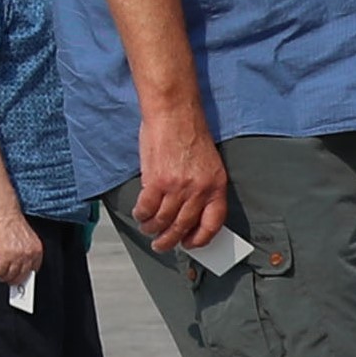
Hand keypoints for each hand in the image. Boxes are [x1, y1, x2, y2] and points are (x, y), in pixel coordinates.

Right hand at [0, 211, 43, 286]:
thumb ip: (28, 251)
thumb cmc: (14, 223)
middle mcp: (29, 254)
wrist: (5, 215)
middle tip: (12, 282)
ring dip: (6, 278)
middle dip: (16, 280)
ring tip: (3, 277)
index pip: (34, 269)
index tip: (23, 279)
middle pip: (23, 274)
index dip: (27, 275)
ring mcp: (17, 256)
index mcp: (37, 250)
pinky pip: (2, 270)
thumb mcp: (28, 238)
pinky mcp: (5, 256)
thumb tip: (23, 265)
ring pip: (12, 274)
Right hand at [134, 110, 227, 252]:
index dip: (202, 238)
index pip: (213, 222)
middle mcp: (198, 189)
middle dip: (170, 240)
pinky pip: (146, 207)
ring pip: (163, 220)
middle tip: (162, 244)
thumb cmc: (188, 132)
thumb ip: (202, 186)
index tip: (191, 243)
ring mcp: (177, 186)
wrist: (174, 113)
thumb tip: (190, 210)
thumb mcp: (207, 163)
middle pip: (184, 225)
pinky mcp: (156, 181)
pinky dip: (141, 214)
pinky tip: (139, 214)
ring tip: (148, 229)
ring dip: (152, 229)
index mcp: (216, 185)